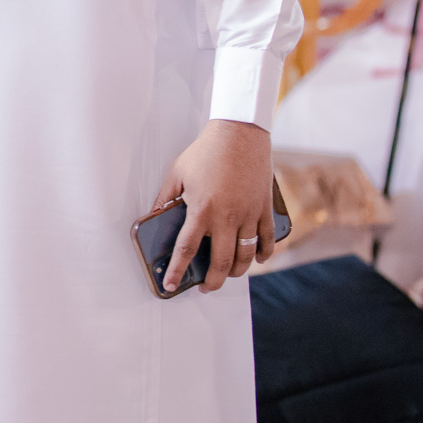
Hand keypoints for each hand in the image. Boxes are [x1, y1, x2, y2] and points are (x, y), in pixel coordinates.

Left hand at [152, 119, 273, 293]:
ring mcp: (248, 215)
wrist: (239, 134)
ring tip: (227, 274)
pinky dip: (263, 254)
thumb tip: (155, 215)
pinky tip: (256, 259)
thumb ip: (165, 197)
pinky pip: (266, 240)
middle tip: (206, 287)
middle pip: (220, 262)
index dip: (178, 271)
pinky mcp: (264, 209)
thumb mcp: (177, 173)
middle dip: (212, 282)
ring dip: (236, 271)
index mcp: (201, 210)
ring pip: (245, 256)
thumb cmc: (206, 152)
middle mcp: (226, 218)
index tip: (172, 286)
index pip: (186, 250)